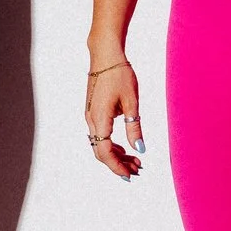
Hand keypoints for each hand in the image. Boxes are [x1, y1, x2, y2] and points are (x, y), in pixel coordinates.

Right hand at [85, 52, 142, 180]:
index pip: (105, 152)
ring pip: (100, 144)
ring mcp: (90, 116)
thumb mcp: (132, 102)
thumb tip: (140, 150)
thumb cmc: (119, 74)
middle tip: (138, 169)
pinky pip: (100, 135)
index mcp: (100, 119)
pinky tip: (125, 147)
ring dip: (116, 155)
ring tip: (135, 160)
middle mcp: (91, 120)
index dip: (117, 166)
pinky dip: (112, 144)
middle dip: (118, 164)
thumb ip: (135, 128)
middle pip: (101, 152)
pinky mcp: (93, 112)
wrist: (105, 55)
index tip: (131, 175)